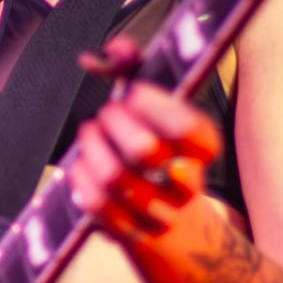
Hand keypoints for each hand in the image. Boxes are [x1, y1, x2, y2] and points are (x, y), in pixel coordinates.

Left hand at [67, 38, 222, 241]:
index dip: (156, 106)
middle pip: (144, 150)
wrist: (172, 224)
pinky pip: (96, 205)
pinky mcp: (128, 233)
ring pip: (114, 178)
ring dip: (93, 147)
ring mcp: (157, 212)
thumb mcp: (155, 106)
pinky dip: (81, 177)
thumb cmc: (158, 148)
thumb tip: (115, 49)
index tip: (134, 91)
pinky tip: (81, 164)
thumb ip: (135, 67)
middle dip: (115, 122)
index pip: (190, 130)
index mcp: (201, 150)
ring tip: (91, 133)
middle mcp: (185, 183)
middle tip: (108, 112)